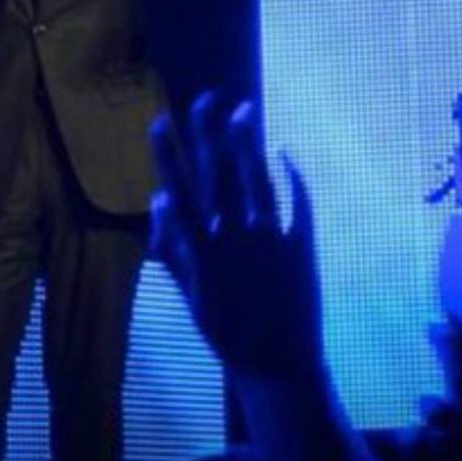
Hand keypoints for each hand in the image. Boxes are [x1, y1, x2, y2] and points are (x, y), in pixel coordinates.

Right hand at [150, 94, 323, 378]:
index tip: (160, 120)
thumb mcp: (189, 293)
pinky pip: (298, 204)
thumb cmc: (225, 330)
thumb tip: (159, 200)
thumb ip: (173, 247)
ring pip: (256, 181)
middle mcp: (234, 237)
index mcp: (203, 249)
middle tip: (205, 98)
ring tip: (242, 110)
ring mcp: (270, 239)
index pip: (180, 190)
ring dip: (248, 144)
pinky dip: (292, 176)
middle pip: (219, 176)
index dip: (169, 155)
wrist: (277, 362)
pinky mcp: (302, 246)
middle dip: (209, 134)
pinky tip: (284, 150)